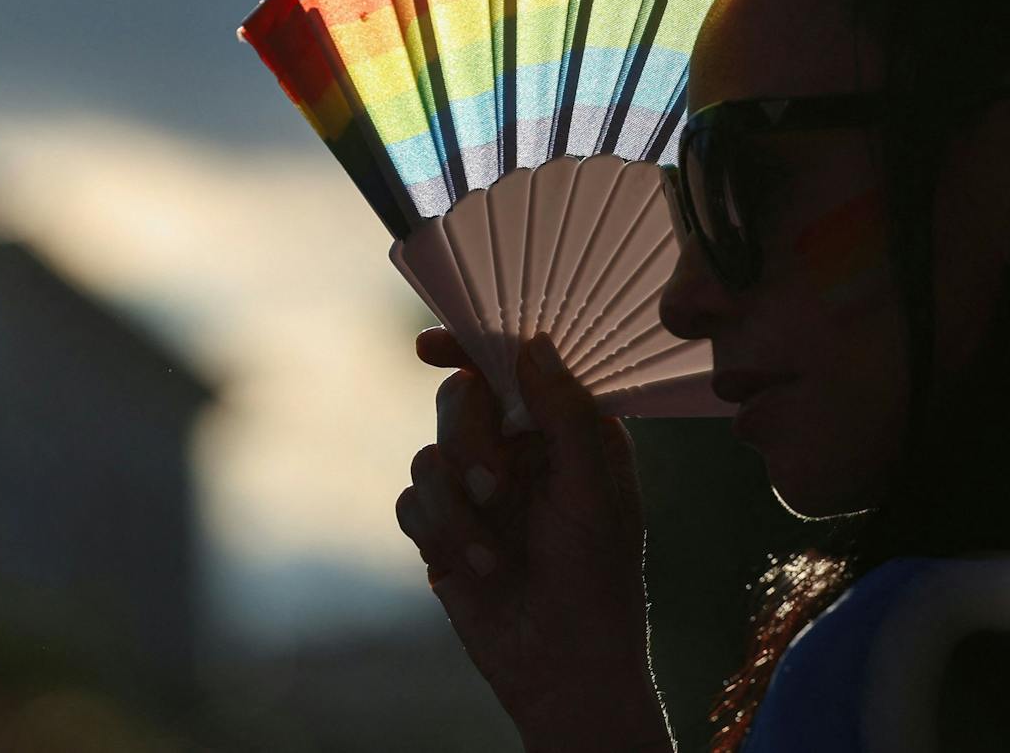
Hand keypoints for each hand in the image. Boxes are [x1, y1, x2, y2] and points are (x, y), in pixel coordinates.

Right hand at [398, 328, 671, 751]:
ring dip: (458, 507)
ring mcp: (478, 487)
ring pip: (429, 453)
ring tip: (495, 555)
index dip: (473, 344)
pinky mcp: (443, 528)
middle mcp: (521, 447)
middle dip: (470, 439)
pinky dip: (441, 534)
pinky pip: (412, 502)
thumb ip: (565, 414)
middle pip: (461, 399)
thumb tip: (533, 344)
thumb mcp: (594, 490)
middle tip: (495, 485)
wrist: (562, 666)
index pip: (517, 364)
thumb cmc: (598, 577)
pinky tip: (477, 569)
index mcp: (567, 427)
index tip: (431, 347)